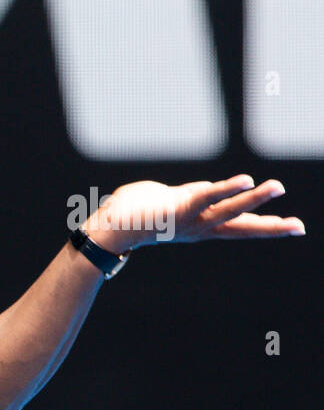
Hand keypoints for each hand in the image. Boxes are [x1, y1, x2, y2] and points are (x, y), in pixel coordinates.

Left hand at [84, 175, 305, 251]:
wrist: (109, 229)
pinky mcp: (179, 207)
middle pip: (241, 227)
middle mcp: (199, 228)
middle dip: (271, 226)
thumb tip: (201, 192)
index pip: (238, 226)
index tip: (294, 227)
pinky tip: (246, 180)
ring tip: (277, 187)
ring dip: (254, 198)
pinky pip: (207, 196)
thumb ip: (189, 196)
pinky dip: (227, 188)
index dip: (265, 225)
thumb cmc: (132, 215)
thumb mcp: (168, 204)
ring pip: (228, 210)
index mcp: (199, 228)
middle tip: (299, 227)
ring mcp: (190, 220)